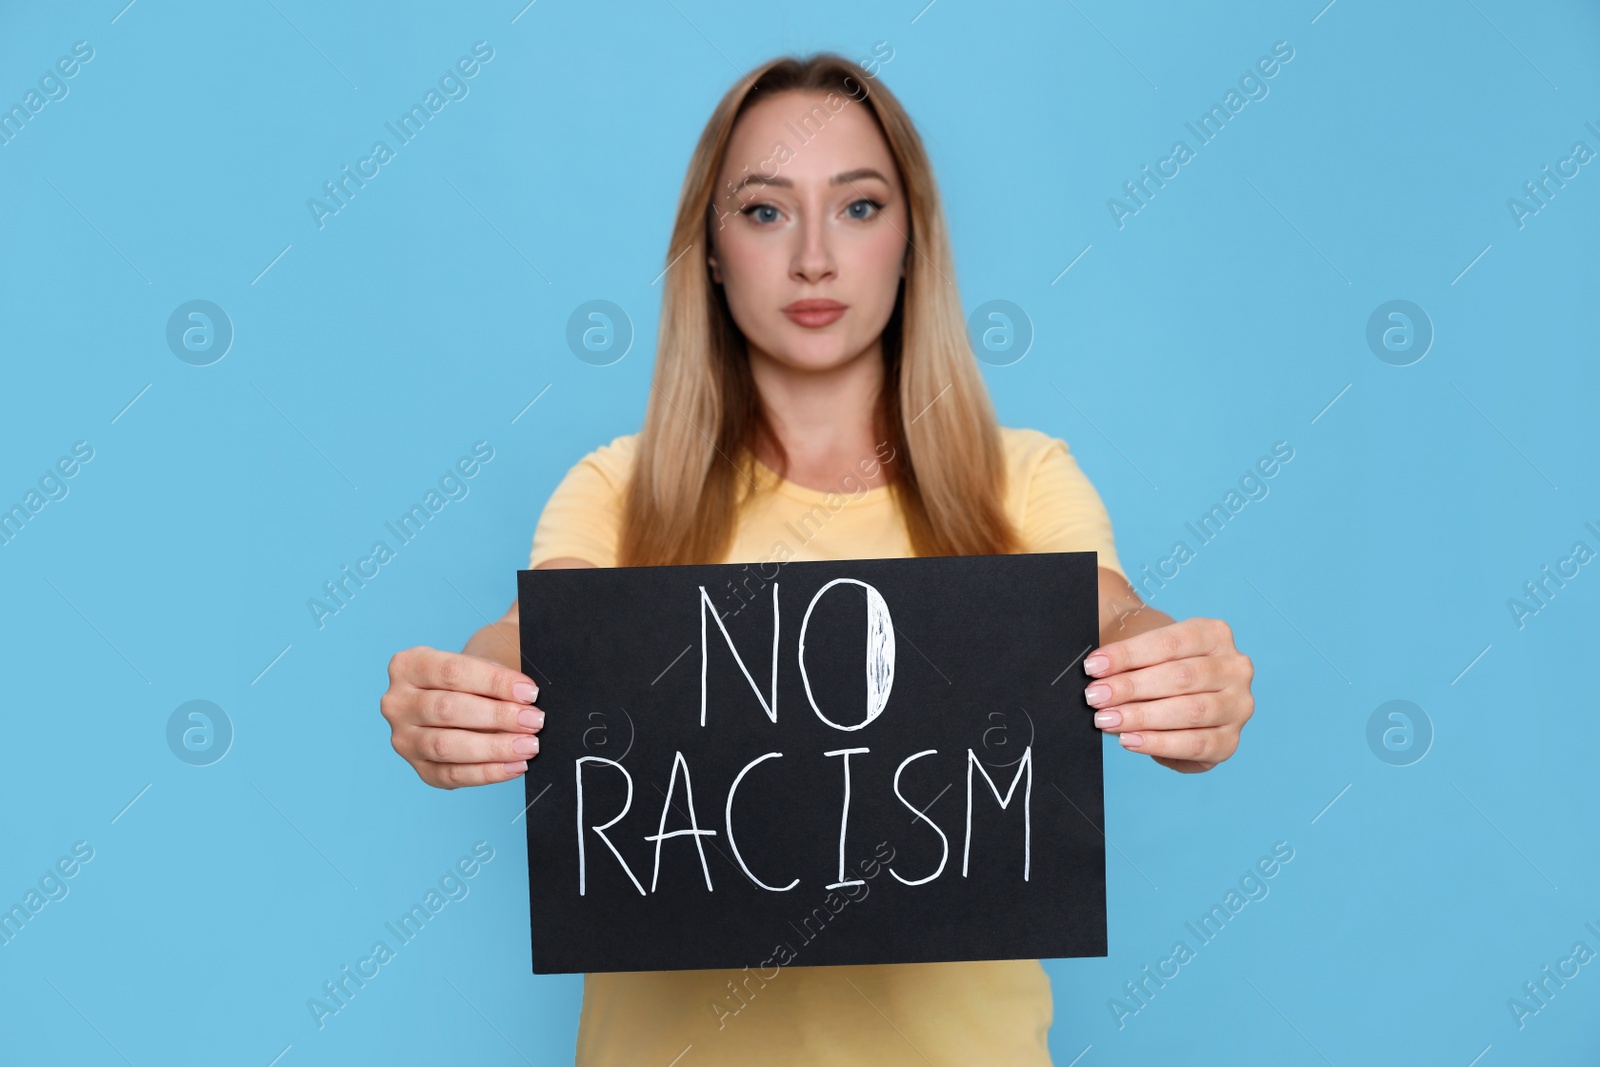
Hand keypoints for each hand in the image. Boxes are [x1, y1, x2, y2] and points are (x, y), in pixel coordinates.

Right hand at [381, 646, 543, 788]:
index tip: (529, 692)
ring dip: (493, 747)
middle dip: (497, 716)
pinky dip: (488, 772)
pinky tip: (515, 766)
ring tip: (529, 745)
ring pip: (446, 746)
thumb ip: (498, 680)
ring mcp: (403, 738)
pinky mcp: (418, 768)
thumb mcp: (481, 666)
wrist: (458, 698)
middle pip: (447, 710)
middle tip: (534, 720)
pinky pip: (452, 775)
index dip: (494, 683)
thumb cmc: (473, 680)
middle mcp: (397, 703)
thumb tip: (527, 702)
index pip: (453, 672)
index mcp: (408, 666)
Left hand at [1081, 617, 1252, 772]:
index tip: (1093, 667)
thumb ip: (1124, 660)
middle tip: (1096, 697)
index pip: (1169, 643)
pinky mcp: (1230, 741)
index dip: (1129, 655)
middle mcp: (1235, 668)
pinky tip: (1129, 740)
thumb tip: (1096, 678)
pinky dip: (1159, 744)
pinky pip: (1195, 745)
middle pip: (1181, 677)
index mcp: (1215, 634)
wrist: (1173, 686)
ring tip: (1107, 719)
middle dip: (1131, 688)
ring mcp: (1238, 706)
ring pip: (1191, 712)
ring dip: (1142, 717)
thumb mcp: (1142, 650)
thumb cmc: (1154, 663)